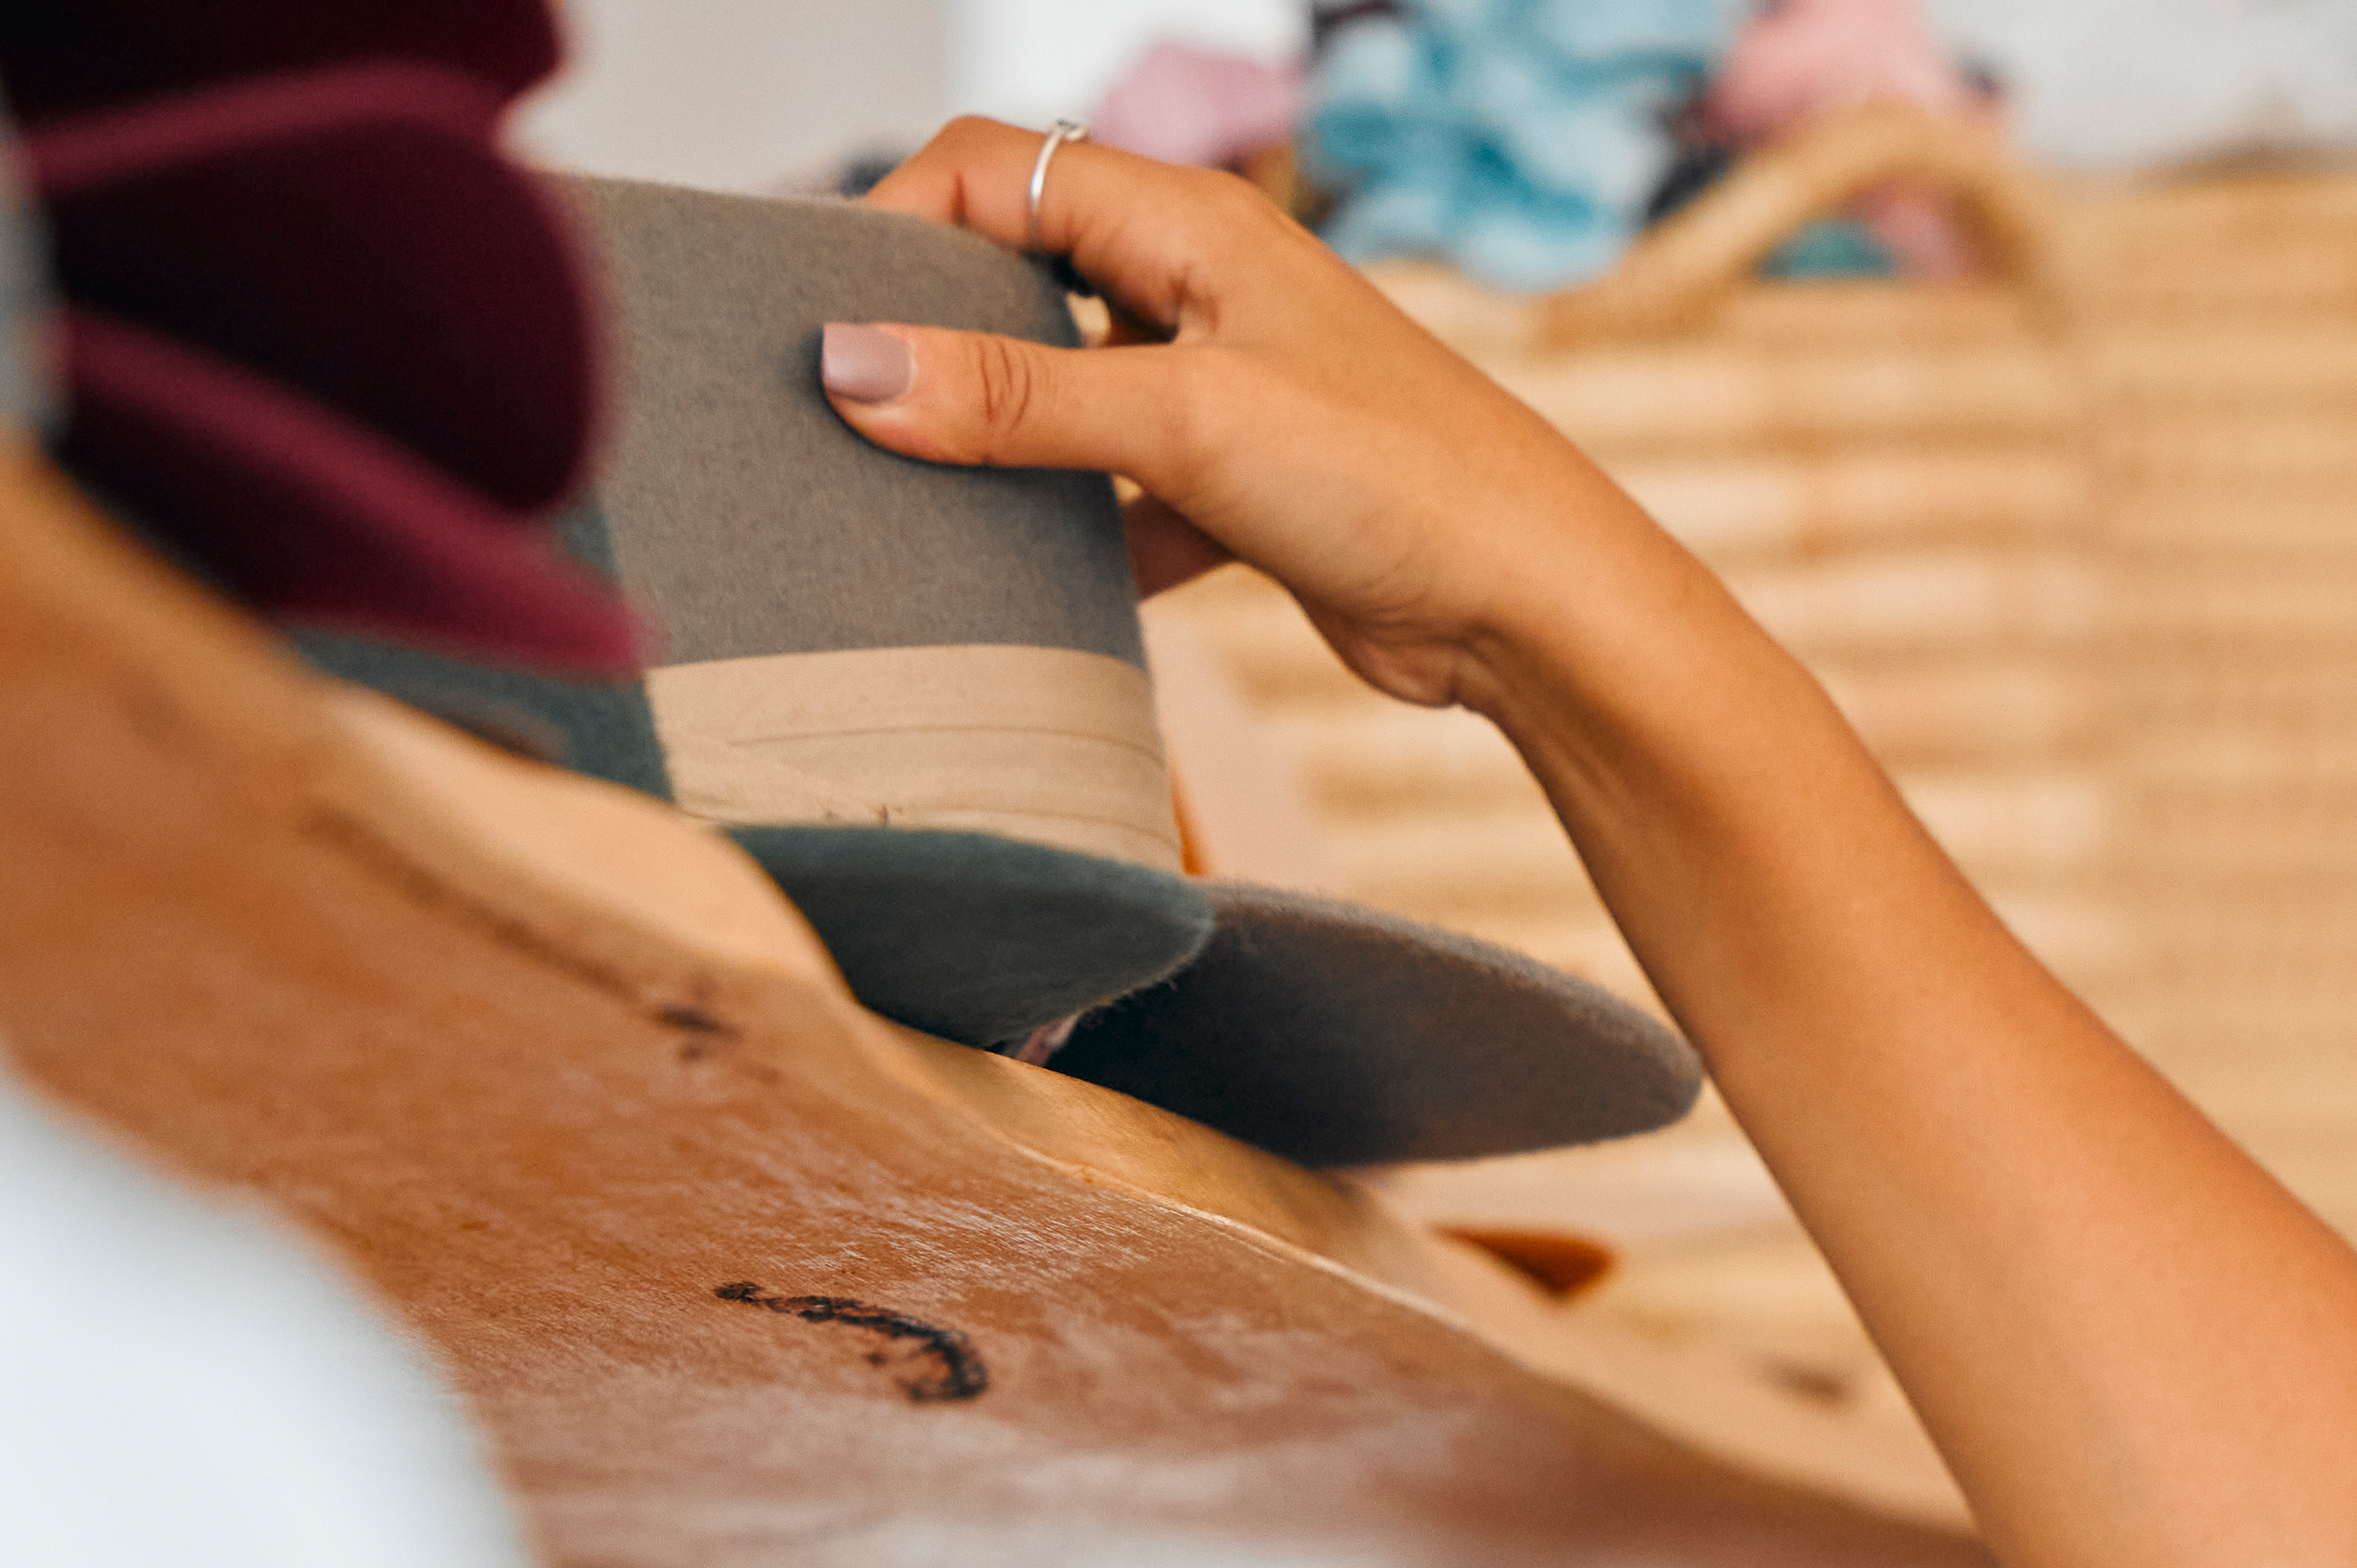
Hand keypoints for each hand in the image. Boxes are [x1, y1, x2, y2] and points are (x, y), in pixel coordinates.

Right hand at [829, 121, 1693, 720]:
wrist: (1537, 610)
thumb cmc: (1398, 481)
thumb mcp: (1186, 422)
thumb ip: (1017, 398)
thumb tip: (851, 367)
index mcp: (1190, 226)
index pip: (993, 169)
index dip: (894, 222)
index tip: (819, 314)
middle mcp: (1200, 291)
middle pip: (1017, 275)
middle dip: (930, 332)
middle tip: (838, 408)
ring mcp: (1220, 392)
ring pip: (1060, 396)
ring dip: (994, 447)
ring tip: (902, 504)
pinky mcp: (1238, 493)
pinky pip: (1113, 499)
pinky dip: (1069, 540)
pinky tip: (1026, 595)